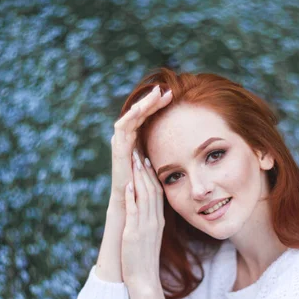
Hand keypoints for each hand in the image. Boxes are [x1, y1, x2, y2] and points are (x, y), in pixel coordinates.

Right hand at [110, 85, 172, 206]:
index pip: (146, 118)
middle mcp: (127, 140)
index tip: (171, 97)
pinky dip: (130, 117)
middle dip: (150, 101)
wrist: (129, 207)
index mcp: (137, 142)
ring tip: (155, 94)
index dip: (156, 106)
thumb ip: (161, 156)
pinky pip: (122, 129)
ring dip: (142, 105)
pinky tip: (140, 108)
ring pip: (130, 117)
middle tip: (164, 90)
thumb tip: (180, 146)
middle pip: (138, 114)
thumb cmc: (144, 192)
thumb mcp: (157, 169)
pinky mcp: (118, 151)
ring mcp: (121, 144)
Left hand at [121, 149, 164, 288]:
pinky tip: (127, 184)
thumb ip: (147, 221)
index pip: (157, 192)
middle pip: (152, 189)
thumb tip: (143, 208)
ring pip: (144, 196)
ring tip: (134, 161)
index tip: (146, 159)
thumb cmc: (144, 260)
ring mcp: (145, 226)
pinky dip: (130, 196)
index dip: (152, 174)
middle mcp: (154, 220)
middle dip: (145, 169)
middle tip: (140, 151)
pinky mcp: (134, 233)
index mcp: (158, 220)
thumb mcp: (149, 237)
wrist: (145, 280)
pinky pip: (134, 211)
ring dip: (139, 177)